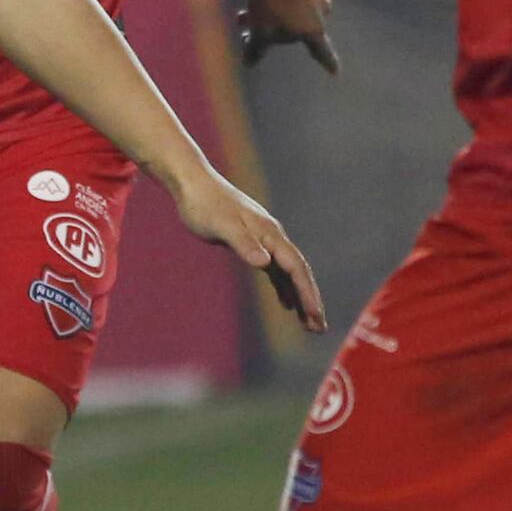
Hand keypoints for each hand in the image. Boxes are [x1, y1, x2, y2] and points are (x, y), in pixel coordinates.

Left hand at [165, 167, 326, 331]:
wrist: (192, 182)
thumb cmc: (204, 204)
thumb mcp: (221, 226)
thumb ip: (243, 244)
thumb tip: (265, 263)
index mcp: (270, 234)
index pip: (296, 268)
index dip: (307, 293)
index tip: (314, 316)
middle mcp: (272, 237)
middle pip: (298, 273)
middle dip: (309, 300)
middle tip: (319, 328)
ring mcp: (264, 239)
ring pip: (288, 273)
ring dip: (299, 297)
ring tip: (307, 323)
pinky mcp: (252, 242)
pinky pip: (275, 270)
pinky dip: (283, 288)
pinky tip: (285, 303)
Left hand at [239, 0, 339, 73]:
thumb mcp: (259, 28)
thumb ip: (256, 49)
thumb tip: (249, 64)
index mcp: (312, 28)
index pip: (321, 51)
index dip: (327, 62)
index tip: (335, 72)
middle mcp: (322, 10)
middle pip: (296, 27)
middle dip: (272, 29)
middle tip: (245, 24)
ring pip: (295, 6)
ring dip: (274, 10)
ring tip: (248, 4)